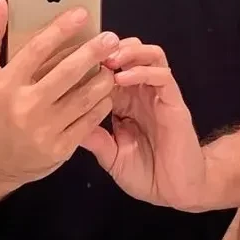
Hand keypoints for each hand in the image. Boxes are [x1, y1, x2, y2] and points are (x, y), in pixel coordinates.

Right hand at [0, 0, 119, 190]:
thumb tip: (1, 3)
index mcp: (5, 84)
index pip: (38, 49)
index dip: (62, 29)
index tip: (82, 14)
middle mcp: (24, 106)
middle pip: (68, 72)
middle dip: (93, 52)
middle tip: (111, 38)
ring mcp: (44, 130)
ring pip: (84, 98)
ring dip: (103, 79)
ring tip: (113, 65)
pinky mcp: (59, 150)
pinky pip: (88, 122)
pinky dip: (101, 105)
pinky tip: (107, 93)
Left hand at [80, 39, 209, 210]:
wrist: (176, 192)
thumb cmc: (145, 175)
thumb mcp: (111, 157)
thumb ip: (94, 138)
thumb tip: (63, 121)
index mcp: (124, 103)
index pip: (109, 69)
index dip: (93, 61)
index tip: (73, 60)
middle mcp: (141, 93)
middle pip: (131, 52)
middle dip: (112, 47)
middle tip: (92, 54)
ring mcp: (158, 95)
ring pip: (150, 55)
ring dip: (129, 52)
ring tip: (110, 61)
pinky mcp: (173, 102)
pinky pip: (162, 76)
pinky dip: (142, 71)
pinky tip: (123, 79)